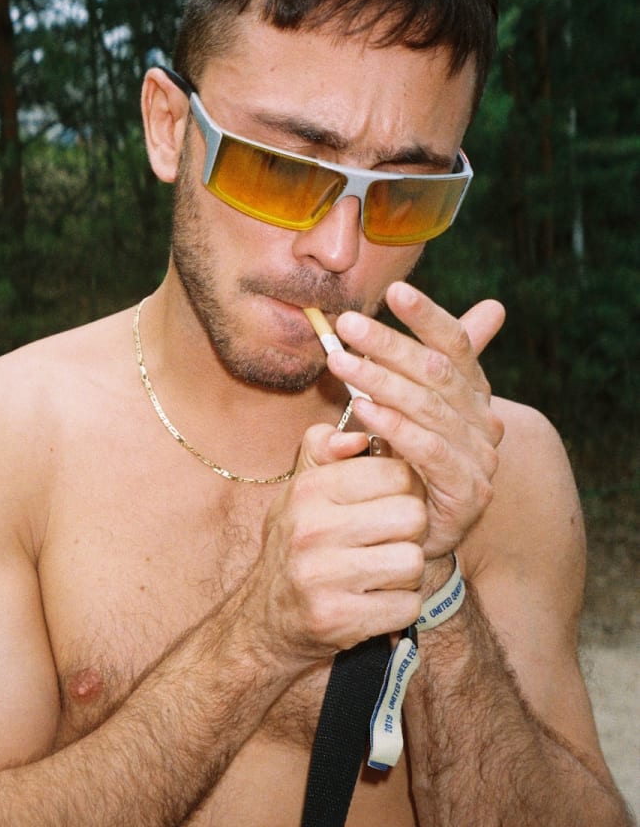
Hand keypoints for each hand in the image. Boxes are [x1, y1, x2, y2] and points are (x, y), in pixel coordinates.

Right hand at [245, 424, 426, 669]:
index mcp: (308, 490)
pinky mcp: (337, 618)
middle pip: (413, 516)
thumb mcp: (301, 490)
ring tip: (378, 574)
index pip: (397, 474)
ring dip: (405, 574)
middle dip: (409, 533)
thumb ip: (324, 449)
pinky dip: (398, 608)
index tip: (388, 506)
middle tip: (387, 543)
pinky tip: (373, 603)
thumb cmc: (297, 544)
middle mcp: (311, 530)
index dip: (405, 491)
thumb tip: (355, 437)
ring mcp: (322, 577)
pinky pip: (406, 606)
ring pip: (413, 562)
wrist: (267, 619)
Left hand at [328, 283, 505, 560]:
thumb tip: (487, 308)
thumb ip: (424, 364)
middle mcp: (483, 421)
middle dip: (388, 344)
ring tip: (340, 363)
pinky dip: (394, 427)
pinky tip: (363, 410)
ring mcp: (479, 457)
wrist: (413, 536)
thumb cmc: (405, 465)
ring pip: (428, 407)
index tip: (394, 290)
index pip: (456, 345)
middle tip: (346, 324)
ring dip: (380, 381)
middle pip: (436, 371)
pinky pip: (428, 450)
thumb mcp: (410, 409)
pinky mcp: (468, 491)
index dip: (427, 316)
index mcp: (471, 394)